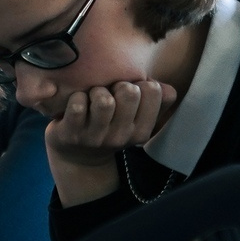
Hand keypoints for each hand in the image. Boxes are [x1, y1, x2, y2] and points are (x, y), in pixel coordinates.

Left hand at [42, 81, 175, 205]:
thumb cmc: (110, 127)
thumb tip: (168, 90)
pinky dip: (76, 97)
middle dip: (118, 84)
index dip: (140, 82)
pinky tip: (76, 102)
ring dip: (96, 90)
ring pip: (104, 101)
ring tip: (92, 96)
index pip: (154, 91)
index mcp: (141, 131)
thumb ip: (154, 102)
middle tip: (110, 91)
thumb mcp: (135, 120)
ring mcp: (96, 137)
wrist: (78, 158)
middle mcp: (121, 137)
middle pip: (130, 93)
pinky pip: (78, 106)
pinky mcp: (72, 134)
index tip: (129, 90)